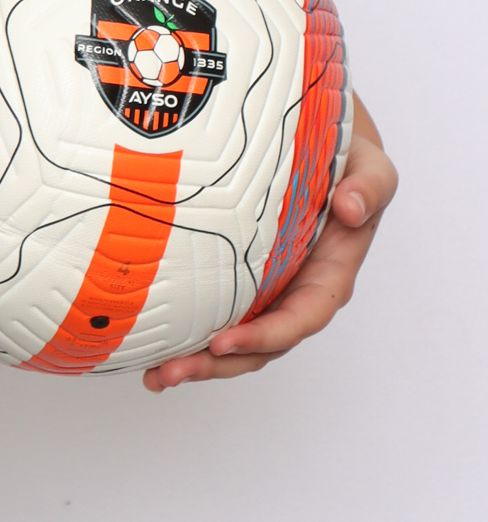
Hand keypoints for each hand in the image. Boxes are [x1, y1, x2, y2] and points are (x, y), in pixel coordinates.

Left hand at [142, 91, 395, 389]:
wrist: (323, 145)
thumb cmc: (348, 160)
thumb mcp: (370, 168)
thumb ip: (369, 187)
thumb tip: (351, 209)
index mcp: (329, 274)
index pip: (301, 316)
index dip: (264, 335)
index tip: (222, 343)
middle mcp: (297, 290)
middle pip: (261, 343)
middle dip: (218, 364)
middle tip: (171, 373)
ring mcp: (266, 288)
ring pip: (235, 338)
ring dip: (197, 362)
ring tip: (156, 377)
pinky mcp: (238, 276)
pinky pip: (215, 311)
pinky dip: (187, 334)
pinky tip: (152, 350)